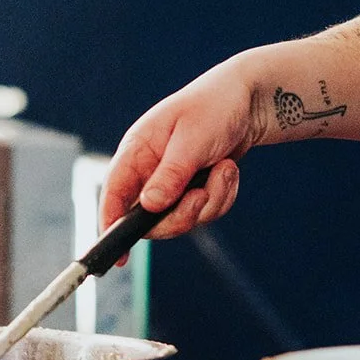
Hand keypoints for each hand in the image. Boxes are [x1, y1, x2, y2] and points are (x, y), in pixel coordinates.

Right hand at [101, 58, 264, 238]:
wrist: (249, 102)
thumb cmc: (214, 108)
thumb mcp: (192, 140)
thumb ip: (170, 174)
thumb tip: (149, 206)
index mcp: (136, 152)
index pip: (113, 195)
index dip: (111, 227)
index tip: (117, 256)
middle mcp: (149, 171)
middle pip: (150, 220)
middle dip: (182, 214)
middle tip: (202, 195)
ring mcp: (172, 183)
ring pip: (183, 219)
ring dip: (211, 200)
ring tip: (224, 169)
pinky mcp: (194, 190)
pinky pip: (205, 213)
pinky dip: (222, 196)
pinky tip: (228, 171)